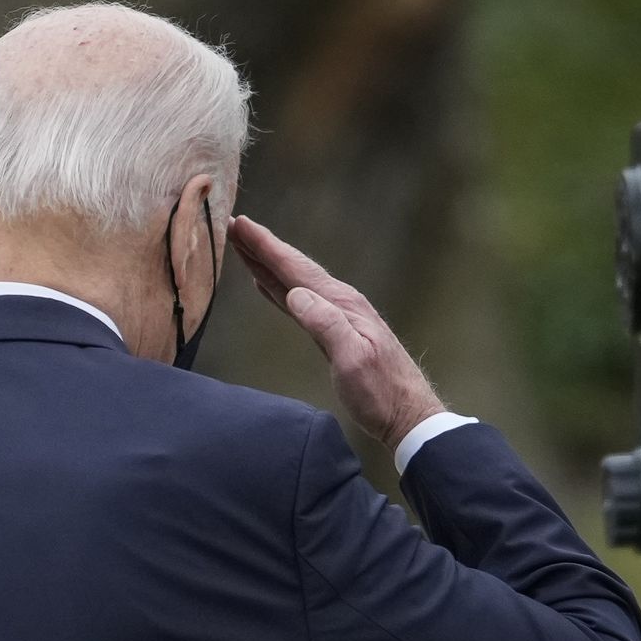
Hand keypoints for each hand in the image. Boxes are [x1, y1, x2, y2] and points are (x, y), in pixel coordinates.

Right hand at [227, 214, 444, 451]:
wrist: (406, 414)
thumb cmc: (381, 393)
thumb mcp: (352, 360)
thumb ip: (326, 325)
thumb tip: (295, 294)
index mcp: (341, 305)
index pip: (296, 270)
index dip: (267, 248)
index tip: (241, 226)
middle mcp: (339, 303)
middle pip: (293, 269)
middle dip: (262, 248)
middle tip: (233, 226)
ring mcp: (337, 316)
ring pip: (294, 282)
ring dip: (268, 265)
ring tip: (244, 248)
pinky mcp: (333, 332)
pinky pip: (298, 301)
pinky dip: (279, 288)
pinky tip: (268, 284)